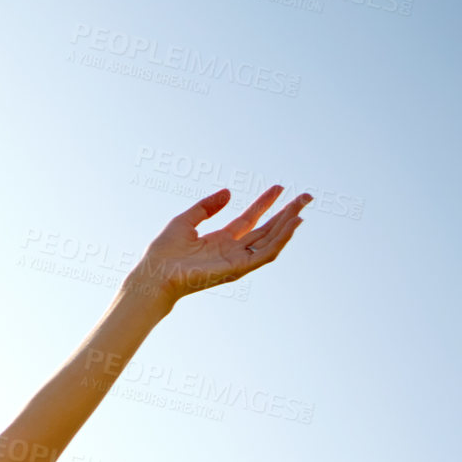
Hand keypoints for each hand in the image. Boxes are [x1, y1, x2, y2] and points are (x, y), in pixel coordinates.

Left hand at [129, 186, 310, 305]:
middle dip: (286, 214)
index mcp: (220, 240)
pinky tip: (292, 225)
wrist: (154, 274)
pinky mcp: (237, 269)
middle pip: (265, 230)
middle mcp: (231, 251)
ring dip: (288, 225)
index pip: (249, 220)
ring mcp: (235, 261)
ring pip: (269, 241)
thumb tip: (229, 192)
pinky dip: (280, 240)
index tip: (279, 187)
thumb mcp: (186, 220)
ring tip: (302, 207)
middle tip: (306, 196)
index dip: (264, 204)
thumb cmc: (163, 252)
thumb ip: (207, 206)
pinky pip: (265, 255)